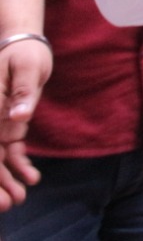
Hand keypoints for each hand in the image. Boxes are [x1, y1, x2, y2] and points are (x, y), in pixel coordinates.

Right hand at [0, 41, 49, 209]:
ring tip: (21, 197)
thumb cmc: (25, 53)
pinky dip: (18, 164)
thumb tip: (18, 118)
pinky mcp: (8, 125)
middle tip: (9, 203)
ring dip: (6, 178)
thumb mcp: (26, 68)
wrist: (26, 46)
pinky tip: (31, 177)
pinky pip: (10, 149)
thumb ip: (21, 92)